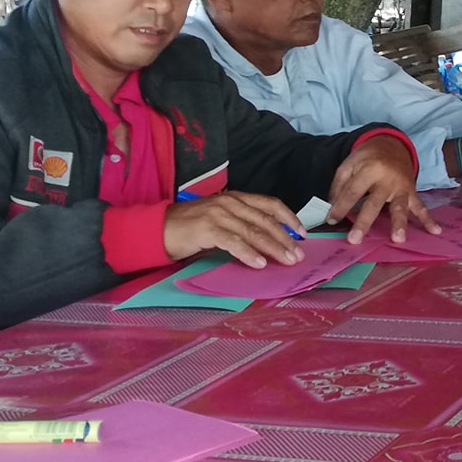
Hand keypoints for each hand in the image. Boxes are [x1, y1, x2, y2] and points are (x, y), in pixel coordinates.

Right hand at [162, 192, 304, 267]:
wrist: (158, 228)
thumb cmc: (191, 227)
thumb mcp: (222, 220)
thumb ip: (243, 225)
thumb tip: (271, 242)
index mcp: (236, 197)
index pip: (270, 204)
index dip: (289, 218)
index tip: (303, 233)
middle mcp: (229, 202)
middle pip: (265, 220)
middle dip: (285, 238)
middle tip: (299, 254)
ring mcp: (218, 214)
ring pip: (253, 231)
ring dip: (273, 248)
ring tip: (287, 260)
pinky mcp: (207, 229)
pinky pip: (233, 242)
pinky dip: (249, 253)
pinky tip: (260, 263)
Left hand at [328, 134, 439, 243]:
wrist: (392, 145)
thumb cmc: (367, 158)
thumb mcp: (349, 165)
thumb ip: (339, 185)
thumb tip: (332, 208)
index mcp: (369, 169)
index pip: (352, 191)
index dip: (340, 207)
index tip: (331, 220)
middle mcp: (387, 179)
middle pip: (374, 203)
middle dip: (364, 222)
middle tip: (354, 239)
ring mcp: (402, 187)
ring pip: (399, 207)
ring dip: (399, 223)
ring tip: (398, 239)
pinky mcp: (412, 192)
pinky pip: (421, 207)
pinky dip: (429, 220)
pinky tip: (435, 231)